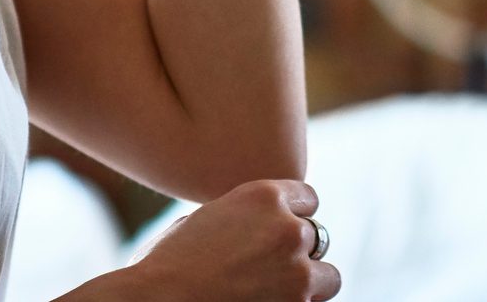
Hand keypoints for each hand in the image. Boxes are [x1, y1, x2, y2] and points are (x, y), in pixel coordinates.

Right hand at [126, 179, 338, 301]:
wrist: (158, 301)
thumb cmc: (167, 265)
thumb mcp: (207, 218)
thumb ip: (242, 217)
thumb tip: (256, 226)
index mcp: (264, 196)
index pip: (308, 199)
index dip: (294, 217)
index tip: (281, 233)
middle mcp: (287, 229)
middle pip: (318, 237)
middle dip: (298, 252)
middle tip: (271, 268)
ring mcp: (296, 271)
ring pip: (328, 276)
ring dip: (309, 284)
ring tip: (278, 292)